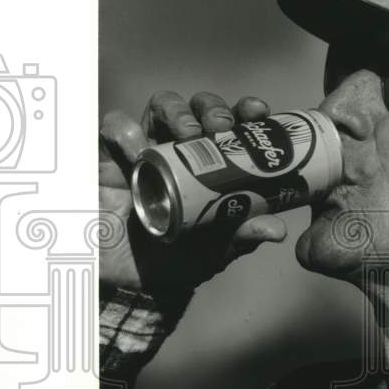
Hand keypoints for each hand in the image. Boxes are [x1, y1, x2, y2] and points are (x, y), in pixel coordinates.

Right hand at [99, 91, 287, 293]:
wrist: (131, 281)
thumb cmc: (180, 258)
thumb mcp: (216, 249)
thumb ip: (243, 235)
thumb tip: (277, 230)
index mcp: (214, 163)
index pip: (233, 125)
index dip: (246, 110)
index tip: (258, 113)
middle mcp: (182, 149)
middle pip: (198, 108)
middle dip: (212, 108)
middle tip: (220, 126)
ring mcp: (147, 149)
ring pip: (160, 107)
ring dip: (176, 110)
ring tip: (186, 133)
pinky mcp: (111, 158)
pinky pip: (113, 130)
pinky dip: (124, 130)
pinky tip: (136, 147)